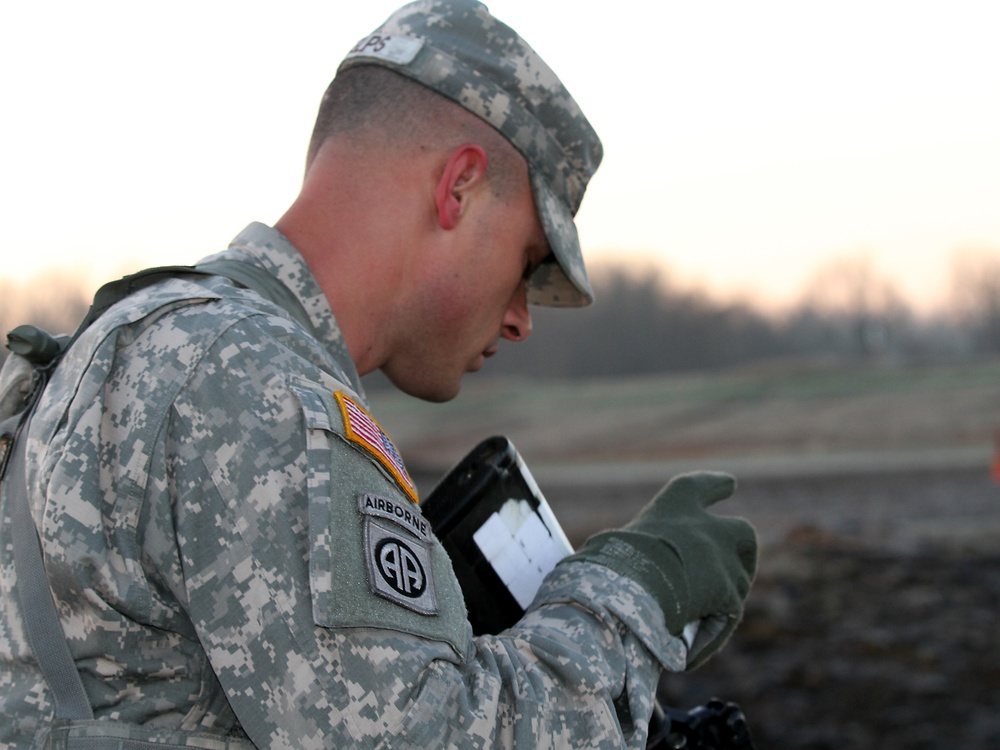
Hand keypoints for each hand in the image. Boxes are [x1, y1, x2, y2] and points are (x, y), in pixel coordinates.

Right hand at [564, 472, 757, 668]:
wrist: (623, 588)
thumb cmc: (606, 568)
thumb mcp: (616, 548)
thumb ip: (634, 555)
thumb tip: (626, 584)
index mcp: (673, 506)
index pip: (698, 487)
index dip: (714, 485)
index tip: (730, 483)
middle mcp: (705, 526)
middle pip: (741, 532)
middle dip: (741, 550)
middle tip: (731, 569)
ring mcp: (721, 558)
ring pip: (739, 580)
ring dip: (723, 600)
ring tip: (695, 625)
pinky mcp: (729, 593)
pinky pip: (725, 618)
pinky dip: (709, 637)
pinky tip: (688, 655)